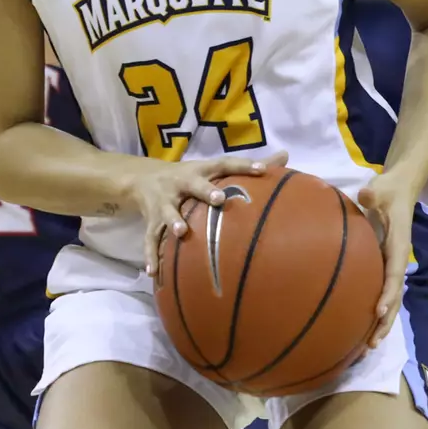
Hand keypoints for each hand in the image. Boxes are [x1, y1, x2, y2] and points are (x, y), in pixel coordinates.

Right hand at [134, 151, 288, 276]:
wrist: (142, 178)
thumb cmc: (191, 176)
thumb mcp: (214, 168)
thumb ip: (247, 166)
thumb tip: (285, 155)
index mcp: (201, 170)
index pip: (225, 164)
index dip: (244, 165)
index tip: (263, 170)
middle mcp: (181, 183)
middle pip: (193, 185)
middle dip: (204, 191)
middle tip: (219, 199)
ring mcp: (163, 201)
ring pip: (167, 211)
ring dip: (173, 220)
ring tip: (180, 232)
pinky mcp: (150, 220)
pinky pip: (150, 239)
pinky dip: (151, 255)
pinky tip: (154, 272)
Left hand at [358, 172, 424, 348]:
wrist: (398, 190)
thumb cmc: (387, 190)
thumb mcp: (380, 189)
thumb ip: (373, 194)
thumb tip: (364, 195)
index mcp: (399, 246)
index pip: (395, 274)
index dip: (389, 293)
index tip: (379, 310)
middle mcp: (398, 260)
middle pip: (395, 297)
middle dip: (385, 322)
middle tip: (372, 343)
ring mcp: (391, 266)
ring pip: (390, 300)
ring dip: (380, 323)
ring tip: (366, 347)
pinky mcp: (383, 266)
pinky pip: (379, 292)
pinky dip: (373, 312)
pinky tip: (357, 327)